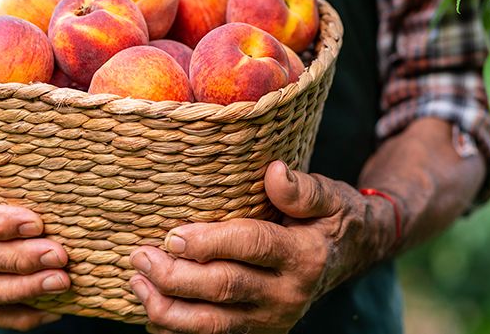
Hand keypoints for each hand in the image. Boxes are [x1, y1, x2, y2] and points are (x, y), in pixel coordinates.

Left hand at [128, 161, 397, 333]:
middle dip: (176, 276)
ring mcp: (272, 319)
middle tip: (140, 256)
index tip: (173, 235)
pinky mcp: (258, 331)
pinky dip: (179, 329)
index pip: (252, 247)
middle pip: (225, 289)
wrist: (352, 256)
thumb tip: (275, 172)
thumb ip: (302, 189)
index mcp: (304, 256)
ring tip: (137, 283)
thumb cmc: (332, 219)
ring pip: (214, 324)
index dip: (210, 243)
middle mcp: (288, 294)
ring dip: (169, 308)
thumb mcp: (329, 196)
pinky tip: (151, 310)